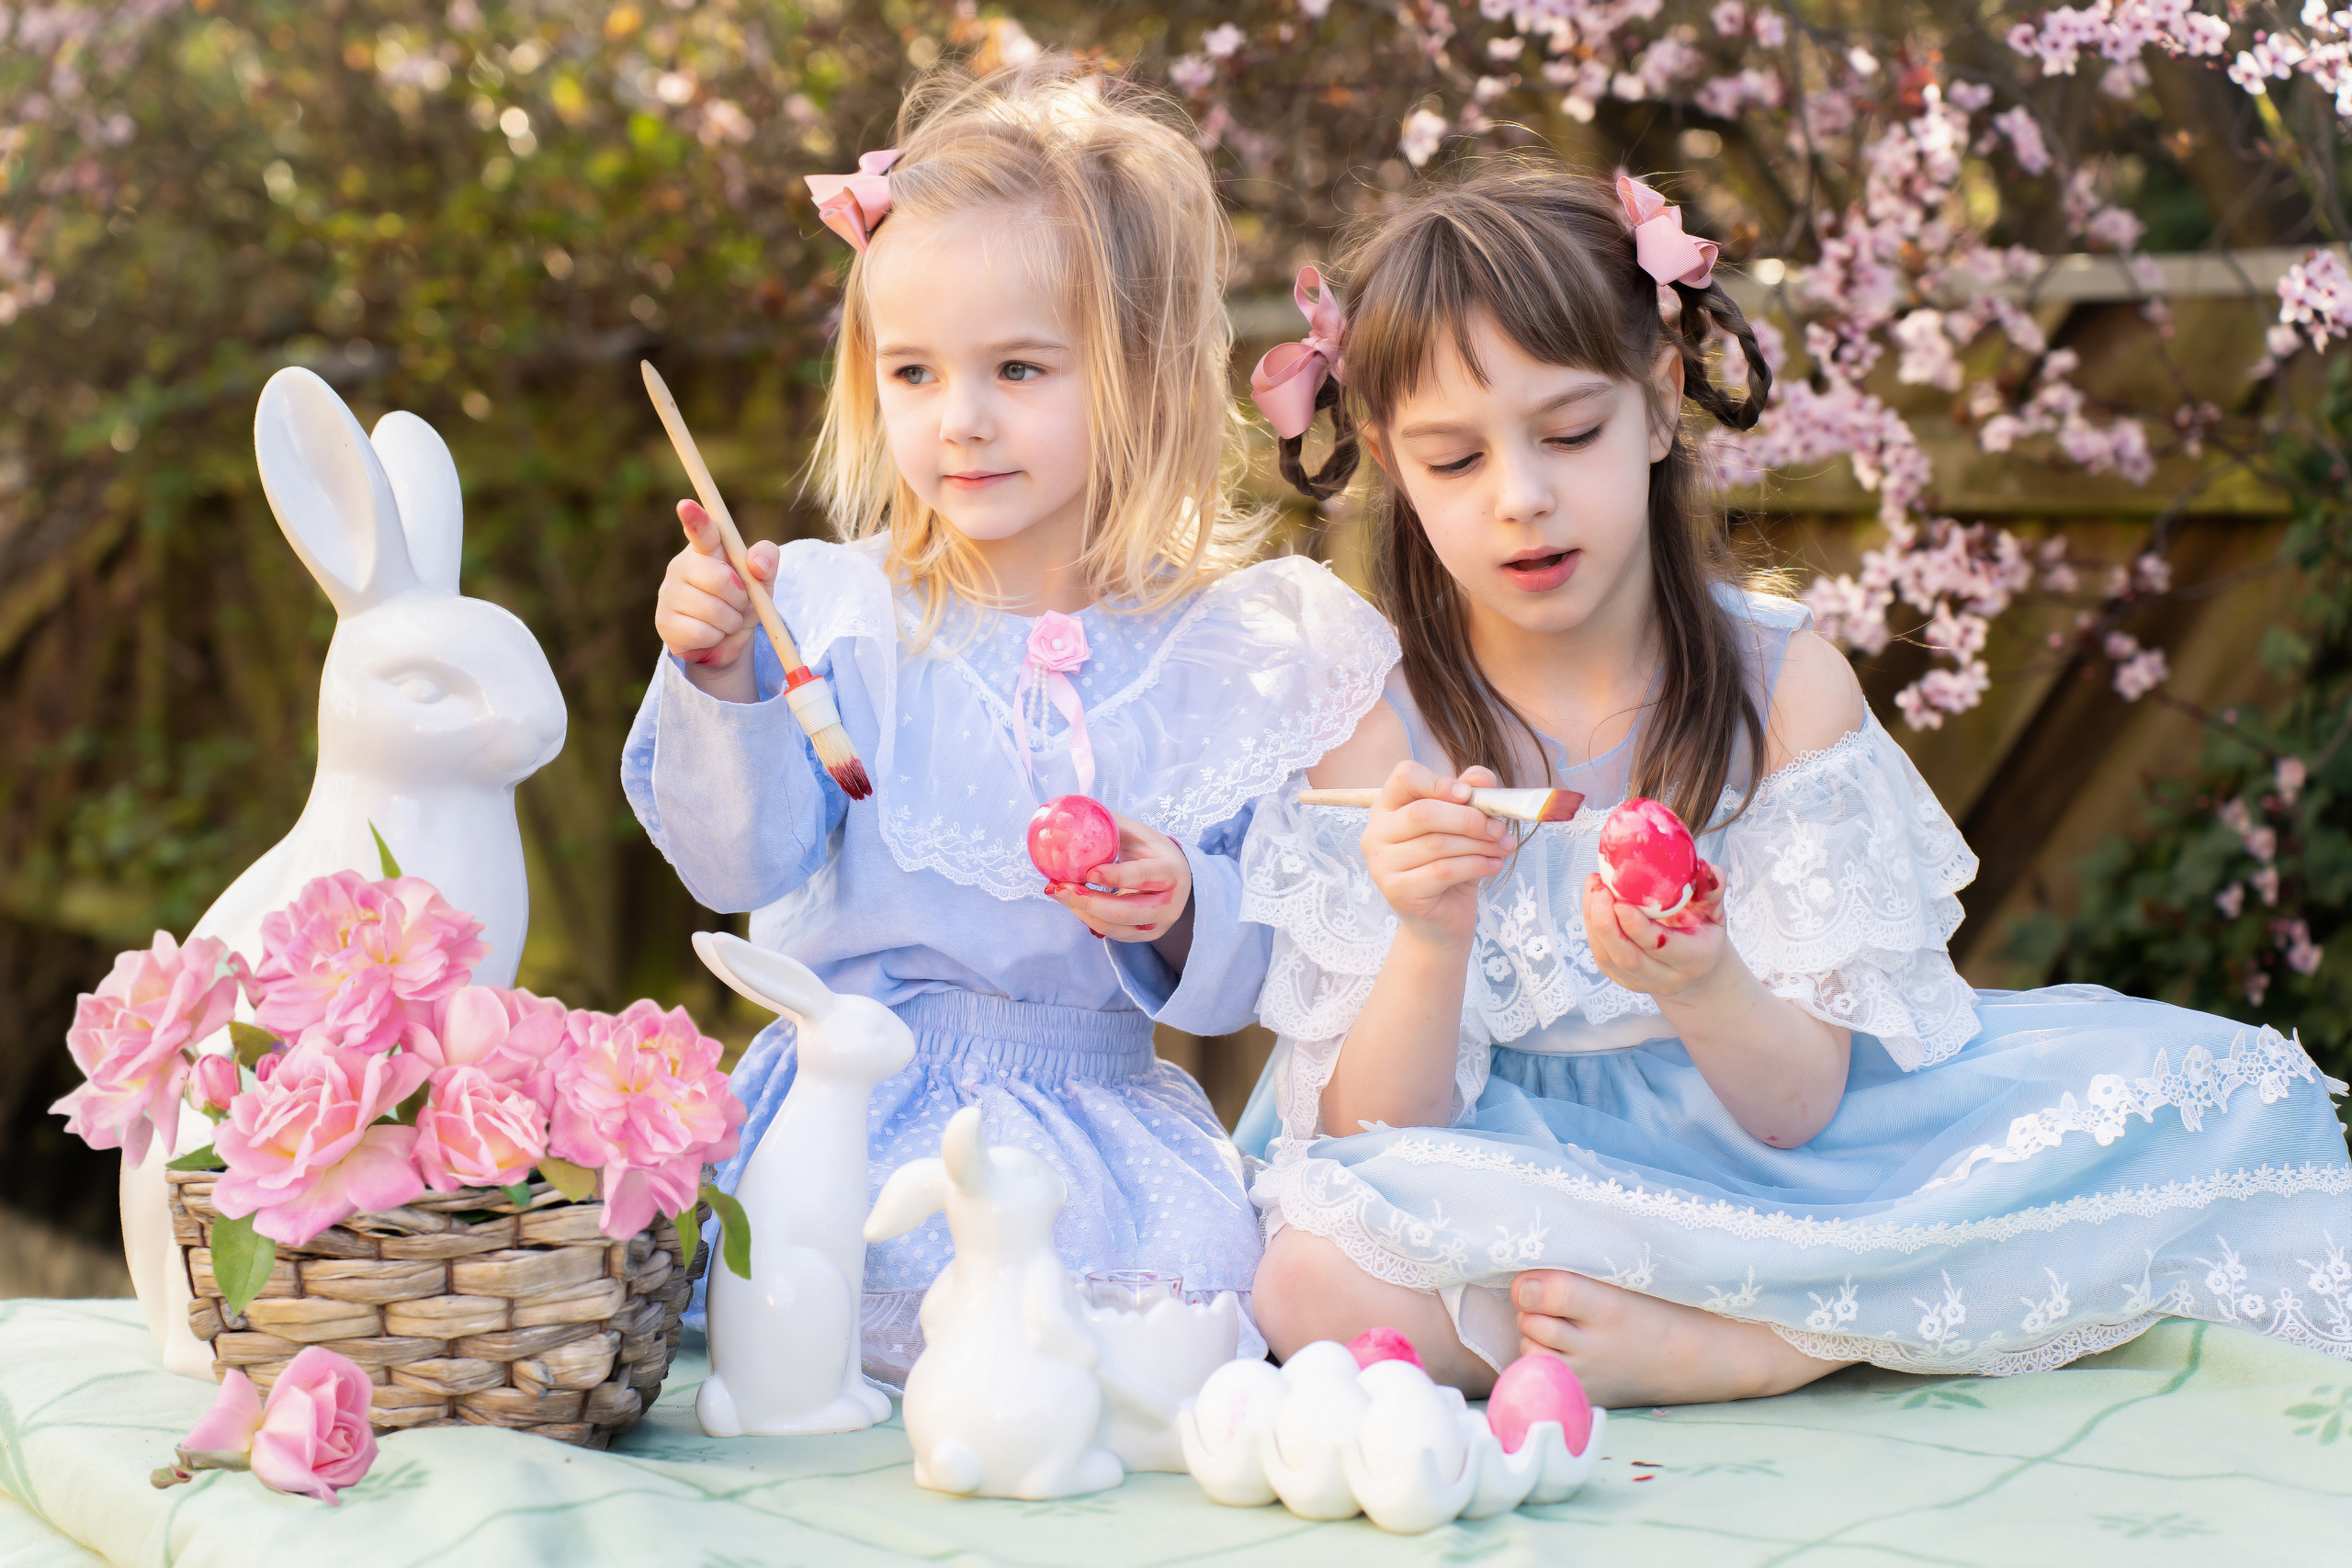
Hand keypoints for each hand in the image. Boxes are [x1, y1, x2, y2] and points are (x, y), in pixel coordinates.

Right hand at [653, 499, 778, 696]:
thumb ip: (767, 561)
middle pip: (720, 578)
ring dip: (731, 621)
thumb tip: (756, 565)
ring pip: (713, 611)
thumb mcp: (763, 580)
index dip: (695, 518)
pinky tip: (711, 634)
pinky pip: (702, 633)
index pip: (701, 530)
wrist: (726, 643)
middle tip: (740, 603)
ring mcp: (669, 594)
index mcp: (705, 549)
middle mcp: (682, 566)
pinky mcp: (665, 623)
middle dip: (741, 597)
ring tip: (726, 620)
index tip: (685, 504)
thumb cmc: (742, 602)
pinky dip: (716, 638)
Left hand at [1048, 812, 1191, 942]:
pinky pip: (1112, 933)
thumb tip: (1075, 813)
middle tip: (1058, 888)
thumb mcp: (1140, 834)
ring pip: (1115, 927)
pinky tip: (1071, 903)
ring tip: (1057, 892)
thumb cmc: (1155, 852)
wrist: (1178, 878)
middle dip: (1088, 902)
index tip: (1088, 872)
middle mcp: (1169, 904)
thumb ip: (1112, 826)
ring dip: (1082, 912)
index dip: (1115, 876)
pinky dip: (1088, 919)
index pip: (1142, 876)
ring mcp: (1158, 925)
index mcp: (1171, 872)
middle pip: (1125, 911)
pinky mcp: (1144, 936)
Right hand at [1362, 761, 1509, 947]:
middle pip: (1423, 813)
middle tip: (1498, 828)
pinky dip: (1475, 865)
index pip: (1404, 777)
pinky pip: (1442, 871)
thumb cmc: (1450, 865)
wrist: (1441, 919)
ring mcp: (1382, 865)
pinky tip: (1492, 865)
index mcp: (1387, 807)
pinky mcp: (1397, 892)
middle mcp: (1376, 833)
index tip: (1469, 795)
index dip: (1438, 782)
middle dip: (1469, 819)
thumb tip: (1482, 779)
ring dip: (1478, 844)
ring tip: (1502, 847)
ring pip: (1437, 844)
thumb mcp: (1462, 825)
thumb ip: (1470, 796)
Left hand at [1580, 862, 1727, 1002]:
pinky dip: (1591, 926)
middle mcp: (1667, 978)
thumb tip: (1704, 867)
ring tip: (1593, 887)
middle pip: (1628, 958)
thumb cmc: (1703, 930)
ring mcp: (1642, 982)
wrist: (1696, 964)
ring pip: (1608, 958)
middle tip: (1599, 889)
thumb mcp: (1715, 910)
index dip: (1638, 927)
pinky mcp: (1622, 979)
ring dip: (1594, 922)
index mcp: (1695, 959)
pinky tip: (1592, 901)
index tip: (1620, 901)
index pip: (1661, 946)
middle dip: (1607, 924)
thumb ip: (1711, 889)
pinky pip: (1600, 956)